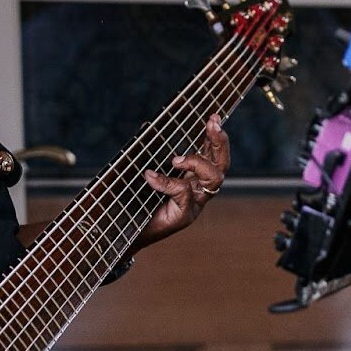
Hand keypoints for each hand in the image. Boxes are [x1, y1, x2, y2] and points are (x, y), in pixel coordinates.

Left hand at [134, 114, 229, 250]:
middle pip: (222, 164)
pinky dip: (166, 182)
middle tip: (212, 124)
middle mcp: (199, 189)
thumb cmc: (139, 202)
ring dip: (197, 162)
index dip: (216, 136)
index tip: (214, 117)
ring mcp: (195, 203)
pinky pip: (183, 193)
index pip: (213, 154)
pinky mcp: (184, 216)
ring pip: (214, 179)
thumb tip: (146, 126)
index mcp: (194, 177)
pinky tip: (150, 176)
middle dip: (219, 142)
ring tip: (175, 159)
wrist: (127, 233)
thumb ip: (150, 152)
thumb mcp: (147, 172)